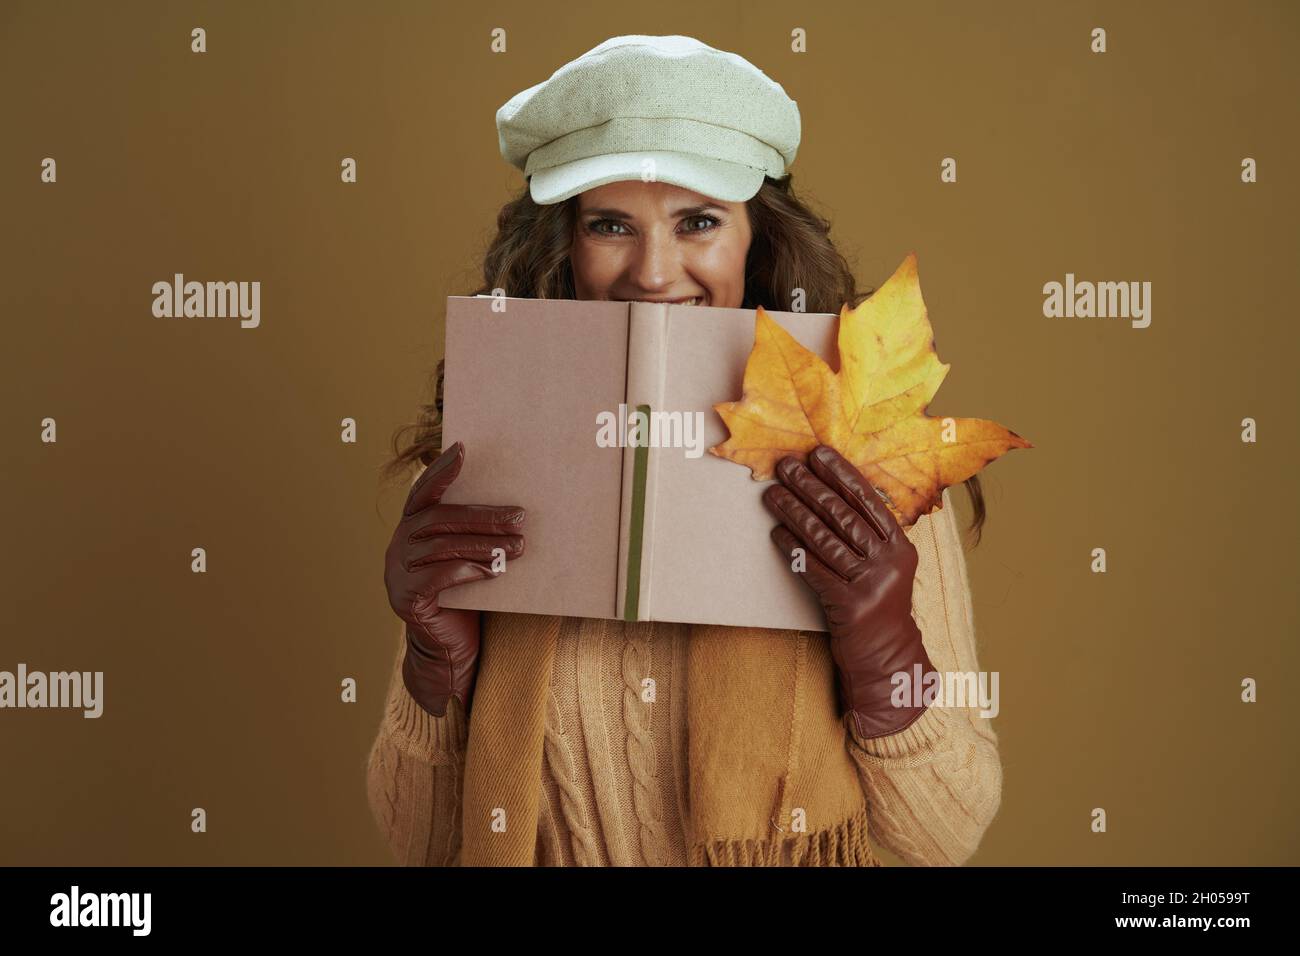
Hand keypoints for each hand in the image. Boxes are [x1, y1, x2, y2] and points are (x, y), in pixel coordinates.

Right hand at [383, 440, 524, 716]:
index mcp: (410, 530)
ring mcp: (397, 573)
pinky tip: (497, 571)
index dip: (441, 470)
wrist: (451, 651)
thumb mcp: (469, 560)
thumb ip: (474, 534)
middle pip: (440, 520)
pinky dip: (471, 570)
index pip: (423, 493)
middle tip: (520, 517)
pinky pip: (440, 576)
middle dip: (483, 516)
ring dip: (486, 544)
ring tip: (520, 545)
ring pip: (443, 546)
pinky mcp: (405, 598)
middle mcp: (398, 547)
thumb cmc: (466, 600)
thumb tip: (515, 506)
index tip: (463, 449)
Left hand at [762, 444, 933, 739]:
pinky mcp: (849, 606)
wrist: (887, 660)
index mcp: (900, 546)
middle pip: (842, 515)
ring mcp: (870, 584)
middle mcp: (889, 562)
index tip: (818, 453)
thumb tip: (830, 491)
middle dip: (810, 486)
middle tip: (785, 466)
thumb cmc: (877, 606)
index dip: (841, 473)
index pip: (867, 500)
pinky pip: (813, 569)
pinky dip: (792, 548)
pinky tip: (775, 532)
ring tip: (771, 494)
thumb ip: (867, 535)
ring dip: (794, 512)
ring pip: (825, 539)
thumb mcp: (885, 567)